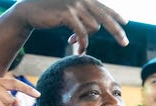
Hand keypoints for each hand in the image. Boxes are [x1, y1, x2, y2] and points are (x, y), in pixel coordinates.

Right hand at [10, 0, 127, 53]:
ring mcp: (75, 5)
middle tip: (125, 44)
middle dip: (117, 32)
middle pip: (105, 18)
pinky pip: (82, 34)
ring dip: (84, 39)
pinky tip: (78, 51)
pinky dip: (82, 44)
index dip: (115, 15)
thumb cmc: (50, 12)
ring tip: (72, 41)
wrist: (30, 11)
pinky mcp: (68, 14)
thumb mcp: (69, 12)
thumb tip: (95, 26)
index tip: (126, 23)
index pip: (104, 7)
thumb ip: (83, 15)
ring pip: (93, 28)